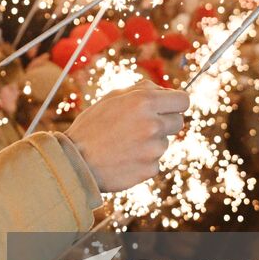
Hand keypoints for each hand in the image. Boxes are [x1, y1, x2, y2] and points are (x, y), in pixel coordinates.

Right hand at [63, 80, 189, 192]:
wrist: (74, 162)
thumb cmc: (91, 126)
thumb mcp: (112, 98)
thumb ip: (141, 90)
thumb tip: (165, 91)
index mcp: (144, 101)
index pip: (183, 100)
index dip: (176, 103)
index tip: (169, 108)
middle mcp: (153, 124)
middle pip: (178, 122)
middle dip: (165, 122)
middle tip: (142, 126)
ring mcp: (153, 149)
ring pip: (165, 143)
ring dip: (151, 142)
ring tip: (125, 144)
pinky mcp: (150, 169)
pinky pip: (155, 161)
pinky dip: (143, 160)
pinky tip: (124, 158)